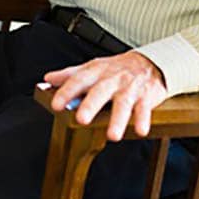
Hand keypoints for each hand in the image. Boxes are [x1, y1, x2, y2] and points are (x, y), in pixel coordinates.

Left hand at [44, 51, 167, 140]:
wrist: (150, 62)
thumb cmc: (117, 68)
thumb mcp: (93, 67)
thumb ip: (70, 74)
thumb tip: (49, 79)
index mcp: (96, 72)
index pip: (78, 80)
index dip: (66, 92)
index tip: (56, 104)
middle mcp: (112, 80)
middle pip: (100, 92)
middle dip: (91, 105)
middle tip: (81, 119)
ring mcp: (129, 89)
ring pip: (123, 104)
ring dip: (118, 120)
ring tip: (113, 136)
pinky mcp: (145, 97)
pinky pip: (144, 109)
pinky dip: (143, 120)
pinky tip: (140, 130)